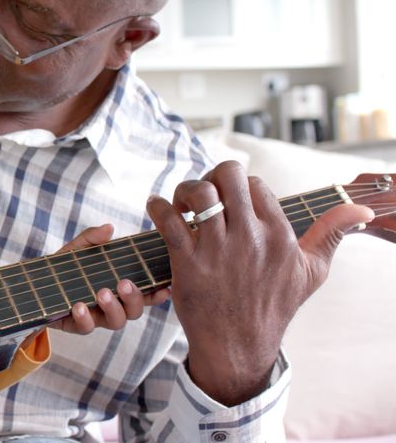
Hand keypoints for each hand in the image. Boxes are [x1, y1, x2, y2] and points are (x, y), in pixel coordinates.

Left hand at [49, 224, 171, 334]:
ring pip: (116, 321)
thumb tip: (109, 228)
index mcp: (119, 287)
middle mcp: (113, 305)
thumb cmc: (64, 267)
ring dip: (112, 307)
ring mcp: (97, 317)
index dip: (158, 293)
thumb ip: (92, 239)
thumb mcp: (77, 249)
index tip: (164, 287)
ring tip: (102, 292)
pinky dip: (85, 318)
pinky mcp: (78, 325)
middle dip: (134, 298)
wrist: (35, 285)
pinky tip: (78, 306)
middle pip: (135, 310)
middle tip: (124, 283)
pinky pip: (86, 327)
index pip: (146, 292)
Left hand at [147, 161, 373, 404]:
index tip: (227, 202)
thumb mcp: (312, 272)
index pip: (254, 184)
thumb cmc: (273, 306)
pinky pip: (168, 220)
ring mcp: (217, 250)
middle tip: (202, 195)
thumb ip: (332, 234)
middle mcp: (250, 237)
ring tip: (181, 205)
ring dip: (184, 190)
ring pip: (198, 192)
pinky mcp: (188, 263)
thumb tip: (362, 209)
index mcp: (278, 234)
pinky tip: (157, 208)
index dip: (237, 186)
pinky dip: (157, 207)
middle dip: (210, 176)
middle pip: (227, 175)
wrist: (239, 345)